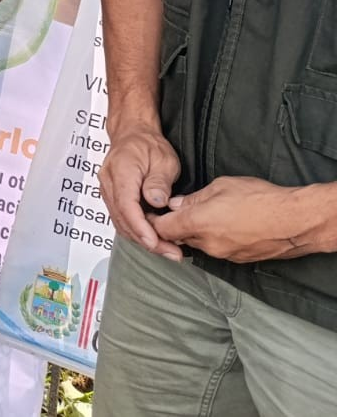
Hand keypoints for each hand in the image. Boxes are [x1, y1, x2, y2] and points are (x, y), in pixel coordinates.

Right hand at [99, 125, 182, 258]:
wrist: (132, 134)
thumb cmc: (147, 144)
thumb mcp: (163, 159)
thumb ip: (159, 181)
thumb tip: (156, 202)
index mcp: (121, 170)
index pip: (126, 205)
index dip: (140, 228)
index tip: (156, 242)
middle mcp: (109, 182)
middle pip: (122, 219)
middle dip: (145, 240)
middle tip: (171, 252)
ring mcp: (107, 190)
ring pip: (120, 222)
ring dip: (142, 238)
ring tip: (167, 248)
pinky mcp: (112, 197)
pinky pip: (121, 218)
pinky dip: (137, 230)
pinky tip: (154, 236)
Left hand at [152, 177, 327, 262]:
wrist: (295, 221)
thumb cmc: (260, 198)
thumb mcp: (221, 186)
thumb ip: (194, 198)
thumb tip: (176, 204)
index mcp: (198, 223)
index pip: (162, 228)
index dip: (152, 220)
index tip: (150, 212)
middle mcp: (208, 244)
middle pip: (178, 238)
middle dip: (173, 226)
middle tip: (174, 212)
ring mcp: (224, 255)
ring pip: (198, 244)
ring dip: (194, 232)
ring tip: (204, 215)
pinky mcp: (238, 259)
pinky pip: (216, 249)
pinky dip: (212, 238)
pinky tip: (222, 225)